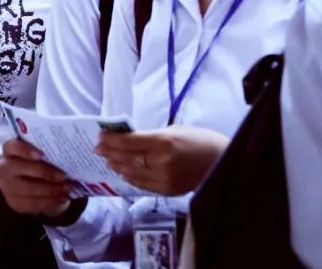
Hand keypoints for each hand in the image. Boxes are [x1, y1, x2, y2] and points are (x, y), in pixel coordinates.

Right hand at [0, 139, 73, 218]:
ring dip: (50, 189)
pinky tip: (62, 198)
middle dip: (44, 172)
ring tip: (67, 188)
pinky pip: (32, 203)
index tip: (42, 155)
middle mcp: (5, 167)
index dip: (24, 150)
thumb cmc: (41, 164)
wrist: (37, 187)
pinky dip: (50, 201)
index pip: (11, 146)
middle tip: (63, 175)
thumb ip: (47, 152)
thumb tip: (64, 154)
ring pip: (27, 188)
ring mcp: (7, 186)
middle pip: (20, 168)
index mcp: (10, 150)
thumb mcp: (42, 155)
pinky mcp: (14, 202)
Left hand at [95, 125, 229, 195]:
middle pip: (127, 158)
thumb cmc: (198, 140)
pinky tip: (124, 172)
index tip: (100, 137)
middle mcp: (162, 161)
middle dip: (110, 153)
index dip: (111, 140)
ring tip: (109, 160)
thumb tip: (127, 140)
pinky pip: (143, 185)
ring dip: (118, 166)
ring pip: (132, 174)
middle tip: (98, 149)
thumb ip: (150, 137)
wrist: (223, 160)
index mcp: (163, 142)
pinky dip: (131, 178)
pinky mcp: (169, 190)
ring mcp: (165, 178)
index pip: (128, 142)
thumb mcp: (173, 130)